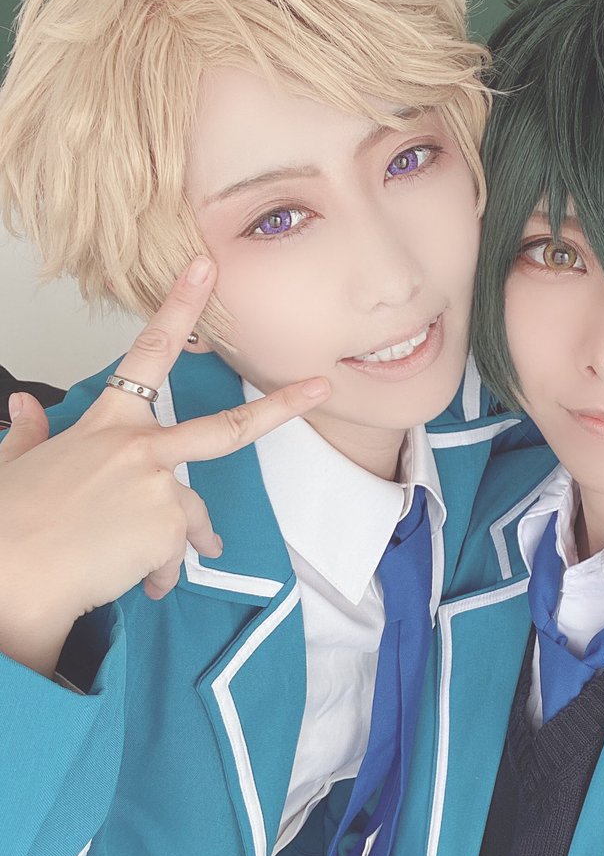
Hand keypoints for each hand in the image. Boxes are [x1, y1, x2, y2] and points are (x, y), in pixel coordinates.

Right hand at [0, 256, 329, 677]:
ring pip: (194, 515)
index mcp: (106, 424)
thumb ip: (28, 432)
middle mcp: (141, 448)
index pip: (147, 354)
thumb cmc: (8, 523)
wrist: (8, 577)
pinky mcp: (168, 530)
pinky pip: (177, 556)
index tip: (206, 269)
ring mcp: (160, 487)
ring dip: (183, 543)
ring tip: (152, 571)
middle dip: (281, 407)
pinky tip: (137, 586)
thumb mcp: (15, 465)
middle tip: (320, 390)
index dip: (180, 308)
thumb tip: (23, 404)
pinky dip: (160, 574)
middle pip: (228, 427)